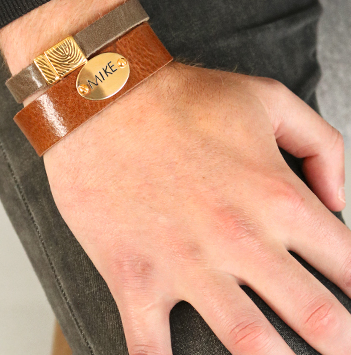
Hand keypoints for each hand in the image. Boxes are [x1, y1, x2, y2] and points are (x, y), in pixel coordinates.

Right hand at [43, 61, 348, 354]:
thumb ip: (321, 145)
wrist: (100, 98)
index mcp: (279, 197)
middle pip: (319, 320)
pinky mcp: (134, 275)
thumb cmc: (182, 96)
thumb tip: (340, 199)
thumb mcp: (267, 98)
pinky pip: (152, 348)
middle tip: (345, 352)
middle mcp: (240, 239)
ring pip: (250, 346)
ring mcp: (185, 264)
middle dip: (343, 344)